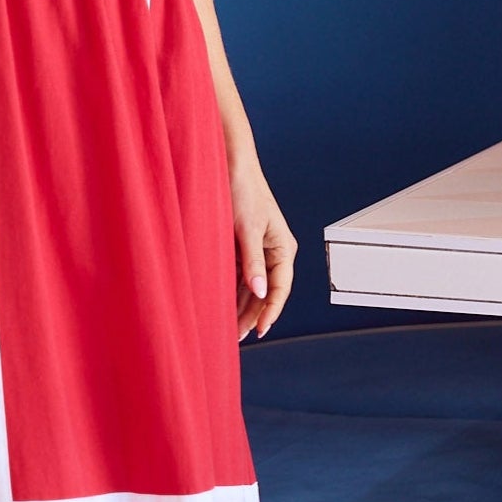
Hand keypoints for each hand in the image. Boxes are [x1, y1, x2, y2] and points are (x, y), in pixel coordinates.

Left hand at [231, 149, 294, 341]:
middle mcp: (272, 251)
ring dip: (240, 307)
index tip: (260, 331)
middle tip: (235, 338)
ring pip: (250, 287)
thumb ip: (253, 262)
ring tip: (225, 329)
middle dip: (252, 315)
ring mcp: (255, 250)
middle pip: (264, 292)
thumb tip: (260, 293)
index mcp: (282, 247)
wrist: (227, 164)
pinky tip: (219, 305)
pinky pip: (237, 275)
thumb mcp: (247, 229)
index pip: (280, 288)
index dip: (271, 311)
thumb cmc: (242, 190)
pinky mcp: (239, 247)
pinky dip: (230, 291)